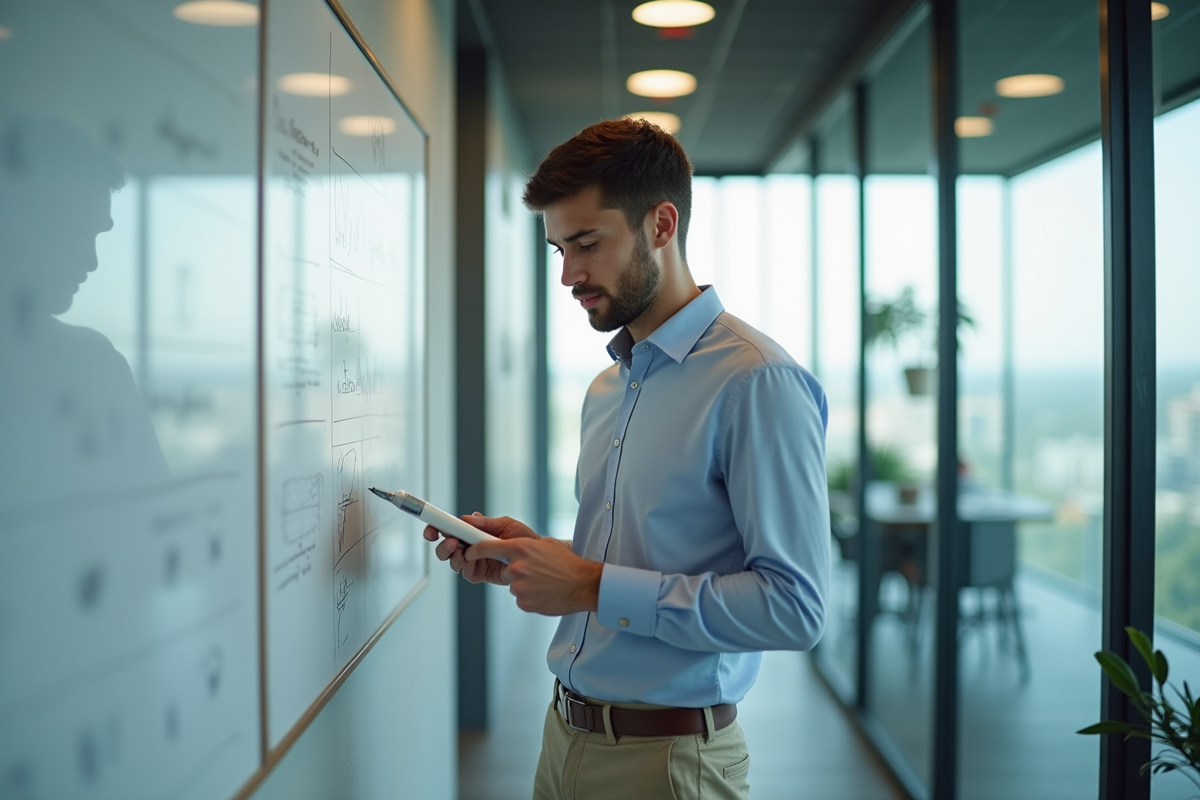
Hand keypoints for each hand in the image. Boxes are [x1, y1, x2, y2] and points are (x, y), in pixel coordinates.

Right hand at [422, 513, 537, 584]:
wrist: (536, 558)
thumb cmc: (523, 538)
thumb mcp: (506, 525)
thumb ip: (487, 523)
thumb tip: (469, 518)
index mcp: (472, 531)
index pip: (448, 529)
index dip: (435, 529)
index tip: (431, 530)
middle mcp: (469, 546)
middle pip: (445, 548)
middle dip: (443, 546)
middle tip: (453, 543)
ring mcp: (474, 561)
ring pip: (453, 562)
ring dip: (455, 557)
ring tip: (464, 552)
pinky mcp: (480, 574)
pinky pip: (467, 573)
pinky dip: (467, 568)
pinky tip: (475, 563)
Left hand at [464, 526, 601, 616]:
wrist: (583, 584)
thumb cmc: (566, 563)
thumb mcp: (544, 545)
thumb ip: (521, 546)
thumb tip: (507, 548)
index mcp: (520, 547)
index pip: (485, 547)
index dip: (474, 550)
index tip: (468, 552)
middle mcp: (516, 566)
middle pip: (503, 570)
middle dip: (515, 571)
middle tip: (536, 571)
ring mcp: (518, 586)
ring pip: (513, 584)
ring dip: (524, 584)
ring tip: (544, 582)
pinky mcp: (523, 602)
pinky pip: (520, 598)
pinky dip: (530, 596)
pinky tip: (545, 591)